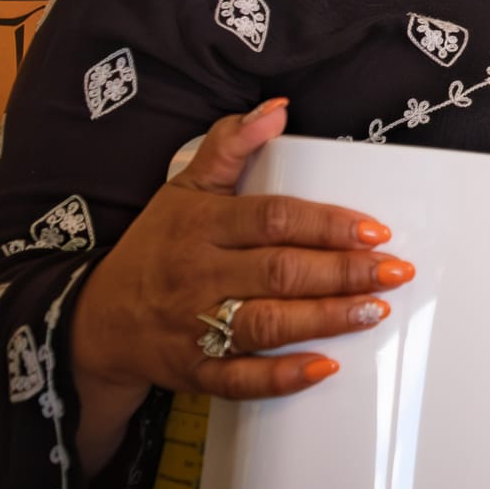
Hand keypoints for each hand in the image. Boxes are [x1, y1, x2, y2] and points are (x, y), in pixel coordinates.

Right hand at [70, 98, 412, 469]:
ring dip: (326, 319)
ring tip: (375, 310)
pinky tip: (325, 368)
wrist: (95, 320)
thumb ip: (230, 144)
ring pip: (268, 323)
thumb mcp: (184, 186)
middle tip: (394, 272)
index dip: (326, 225)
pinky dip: (283, 377)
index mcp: (201, 225)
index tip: (374, 230)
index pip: (272, 220)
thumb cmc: (156, 246)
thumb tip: (277, 109)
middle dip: (343, 273)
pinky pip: (241, 379)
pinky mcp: (195, 371)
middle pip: (280, 273)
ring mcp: (195, 326)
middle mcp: (199, 275)